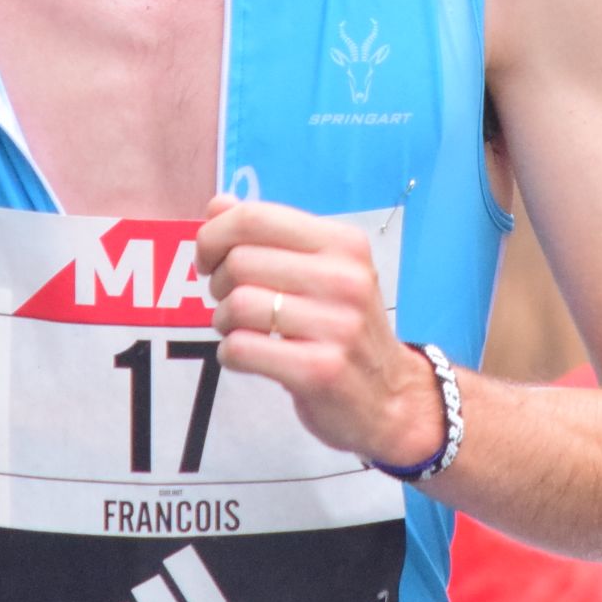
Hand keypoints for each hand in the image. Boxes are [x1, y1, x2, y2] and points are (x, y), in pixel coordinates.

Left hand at [197, 195, 440, 469]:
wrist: (392, 397)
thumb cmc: (344, 328)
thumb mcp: (322, 270)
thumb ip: (269, 235)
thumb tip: (218, 204)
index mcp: (344, 244)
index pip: (257, 217)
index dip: (215, 235)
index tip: (209, 258)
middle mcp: (345, 278)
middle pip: (239, 262)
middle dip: (218, 284)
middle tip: (232, 302)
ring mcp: (336, 326)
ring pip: (237, 305)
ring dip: (223, 321)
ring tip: (243, 330)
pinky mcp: (319, 370)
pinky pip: (241, 348)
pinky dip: (230, 353)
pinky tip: (249, 356)